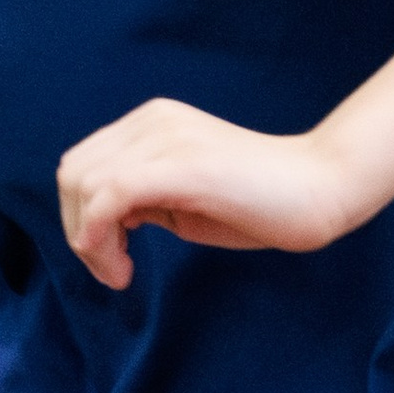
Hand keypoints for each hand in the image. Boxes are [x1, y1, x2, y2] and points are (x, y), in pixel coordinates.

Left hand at [55, 96, 359, 282]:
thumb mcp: (183, 199)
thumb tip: (104, 217)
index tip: (110, 256)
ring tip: (121, 271)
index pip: (83, 163)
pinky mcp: (182, 164)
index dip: (79, 216)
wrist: (319, 188)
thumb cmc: (258, 202)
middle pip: (73, 172)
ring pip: (84, 185)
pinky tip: (124, 266)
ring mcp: (166, 137)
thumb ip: (141, 198)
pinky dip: (99, 236)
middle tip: (112, 270)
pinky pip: (111, 195)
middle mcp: (152, 121)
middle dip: (78, 230)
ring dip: (89, 240)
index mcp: (152, 124)